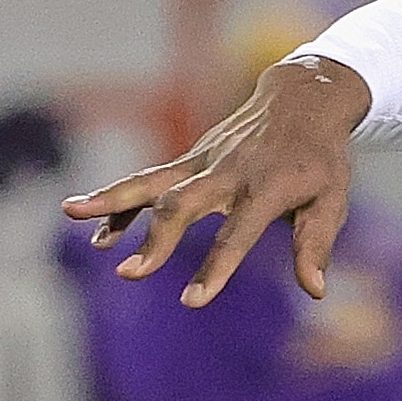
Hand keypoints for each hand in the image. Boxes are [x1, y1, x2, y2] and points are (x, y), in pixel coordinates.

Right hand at [64, 54, 370, 308]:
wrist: (302, 99)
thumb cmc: (321, 159)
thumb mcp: (332, 200)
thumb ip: (316, 244)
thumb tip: (316, 290)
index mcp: (267, 189)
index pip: (238, 234)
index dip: (216, 268)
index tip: (191, 301)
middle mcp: (228, 172)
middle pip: (183, 205)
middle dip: (155, 240)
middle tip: (129, 274)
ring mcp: (204, 161)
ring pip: (152, 181)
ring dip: (110, 199)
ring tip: (69, 213)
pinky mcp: (191, 158)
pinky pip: (150, 180)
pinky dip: (121, 201)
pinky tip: (97, 229)